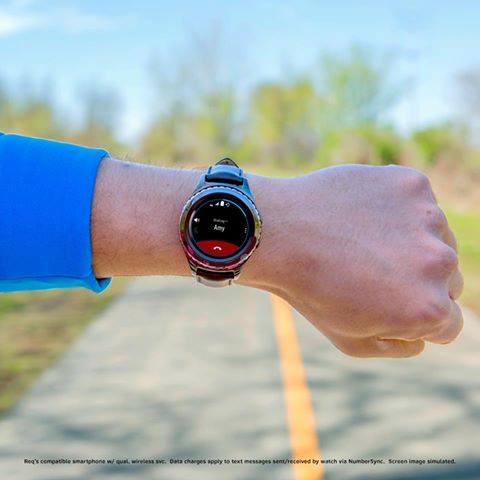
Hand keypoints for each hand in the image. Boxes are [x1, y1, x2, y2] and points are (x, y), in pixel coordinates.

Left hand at [242, 165, 463, 357]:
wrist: (279, 233)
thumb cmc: (310, 290)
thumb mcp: (351, 341)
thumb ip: (400, 346)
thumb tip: (425, 336)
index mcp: (427, 309)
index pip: (448, 323)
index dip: (417, 317)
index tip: (389, 303)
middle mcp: (439, 263)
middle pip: (447, 279)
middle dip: (417, 280)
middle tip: (371, 270)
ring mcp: (429, 218)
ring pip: (436, 238)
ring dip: (411, 241)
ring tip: (363, 240)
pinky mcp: (414, 184)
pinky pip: (418, 203)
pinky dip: (397, 209)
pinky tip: (363, 214)